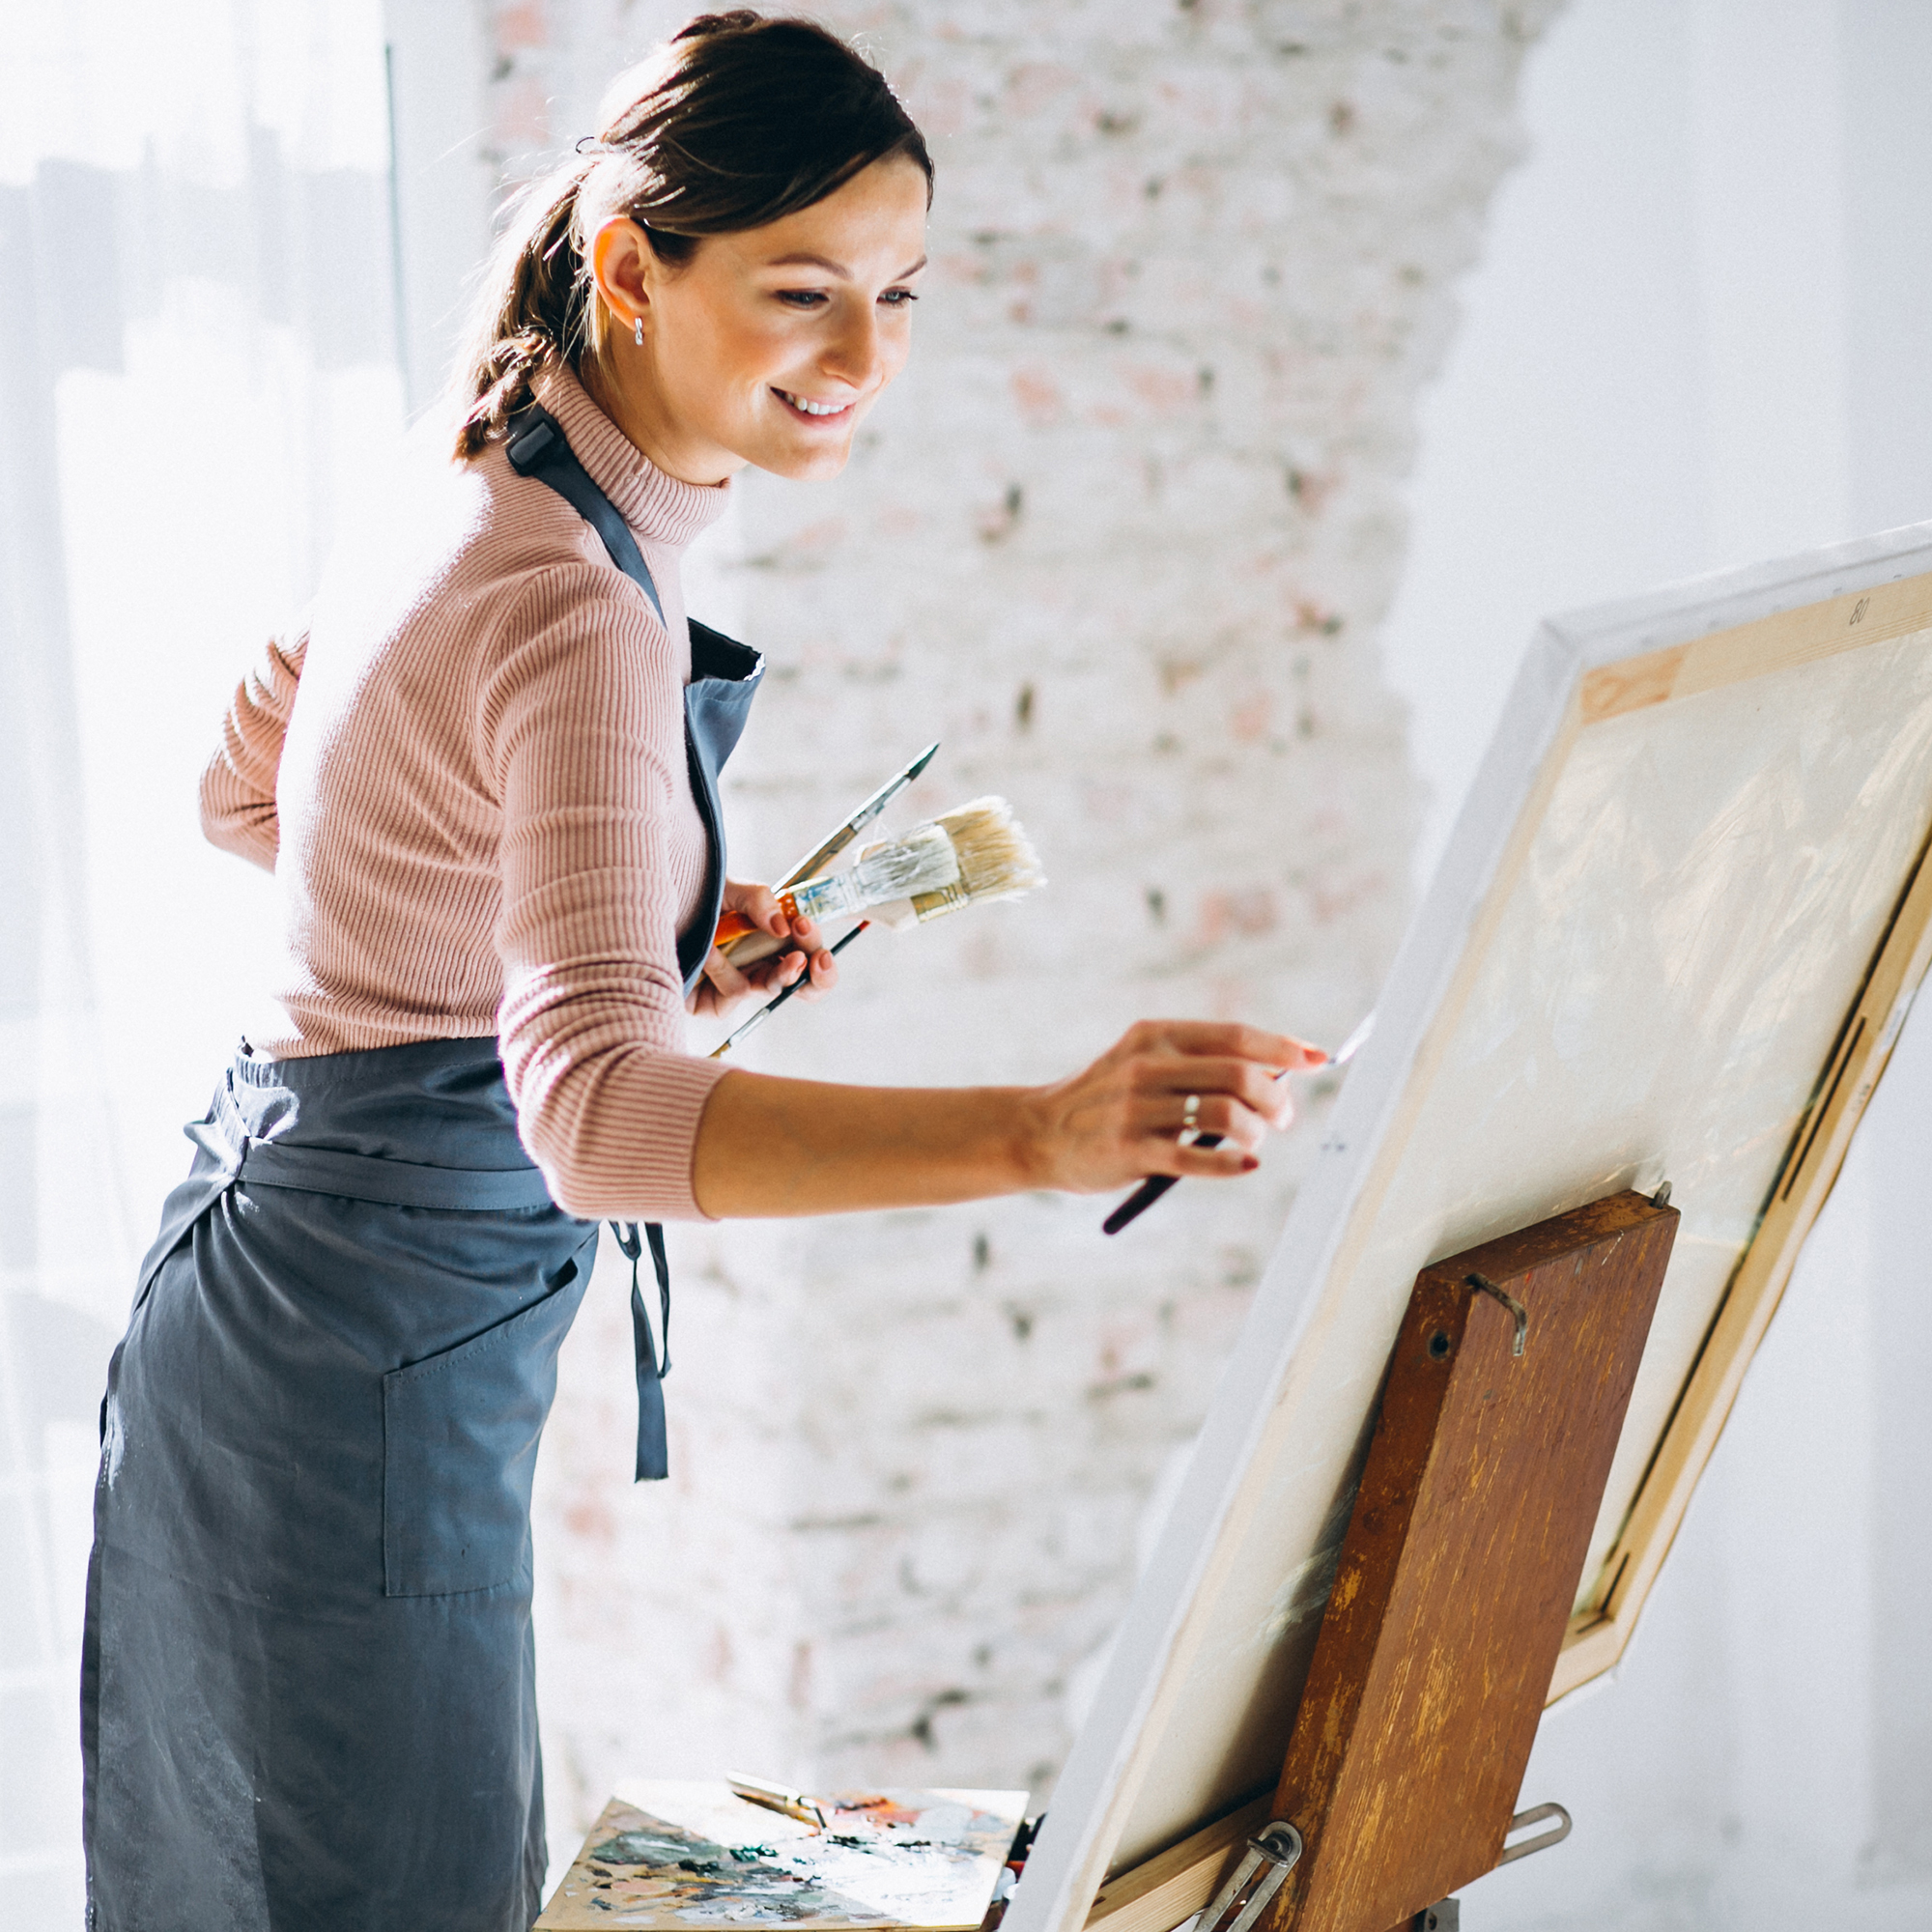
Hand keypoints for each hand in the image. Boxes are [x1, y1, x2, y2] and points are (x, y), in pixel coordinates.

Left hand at [686, 878, 839, 1018]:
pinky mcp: (714, 1006)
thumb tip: (783, 927)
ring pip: (771, 988)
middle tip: (806, 958)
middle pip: (804, 984)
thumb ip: (759, 899)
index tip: (804, 926)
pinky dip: (723, 968)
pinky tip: (706, 951)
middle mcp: (757, 965)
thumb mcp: (728, 888)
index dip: (815, 947)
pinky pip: (736, 992)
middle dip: (813, 974)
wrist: (639, 914)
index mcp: (769, 939)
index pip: (807, 952)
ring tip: (733, 940)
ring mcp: (737, 987)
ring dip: (760, 966)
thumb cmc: (688, 900)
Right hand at [1013, 1020, 1324, 1194]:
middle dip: (1275, 1097)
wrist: (1040, 1133)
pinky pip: (1196, 1158)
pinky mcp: (1128, 1150)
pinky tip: (1246, 1166)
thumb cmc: (1108, 1100)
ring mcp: (1136, 1108)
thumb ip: (1199, 1064)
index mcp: (1156, 1035)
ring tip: (1254, 1143)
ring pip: (1223, 1114)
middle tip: (1282, 1118)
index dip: (1283, 1047)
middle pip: (1237, 1074)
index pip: (1234, 1036)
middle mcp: (1146, 1065)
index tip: (1318, 1059)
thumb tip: (1279, 1073)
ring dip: (1255, 1132)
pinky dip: (1232, 1164)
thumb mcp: (1144, 1063)